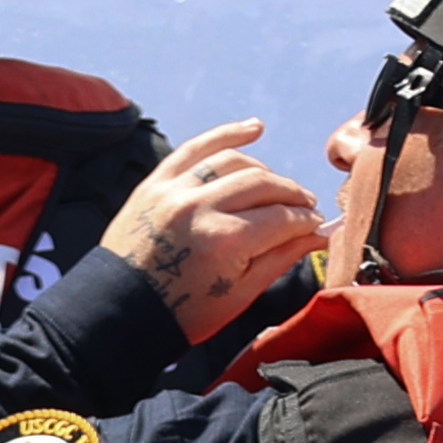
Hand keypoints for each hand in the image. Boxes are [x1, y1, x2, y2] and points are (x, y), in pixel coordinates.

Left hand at [96, 119, 330, 340]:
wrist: (121, 310)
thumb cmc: (184, 313)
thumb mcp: (240, 294)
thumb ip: (281, 257)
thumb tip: (320, 235)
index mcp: (225, 242)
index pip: (282, 218)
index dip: (306, 220)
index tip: (317, 224)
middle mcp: (200, 208)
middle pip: (263, 185)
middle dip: (293, 194)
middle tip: (306, 205)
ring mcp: (175, 190)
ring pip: (233, 162)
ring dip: (264, 170)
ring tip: (279, 185)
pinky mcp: (156, 182)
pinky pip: (196, 148)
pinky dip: (226, 134)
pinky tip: (255, 129)